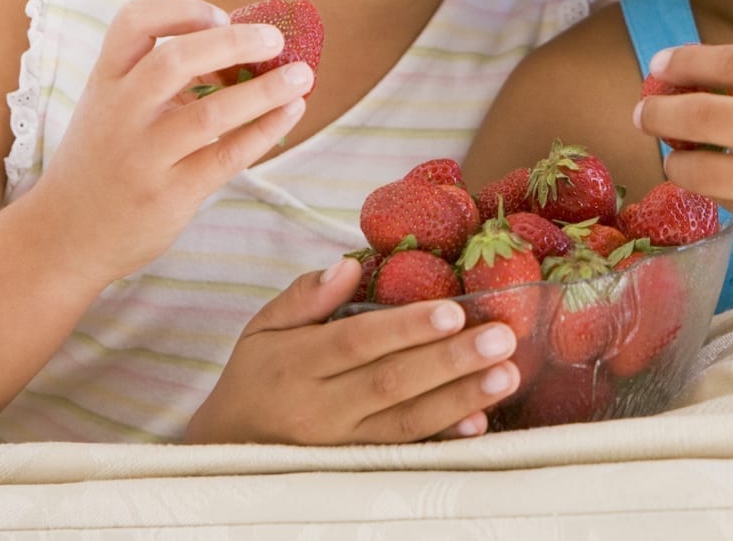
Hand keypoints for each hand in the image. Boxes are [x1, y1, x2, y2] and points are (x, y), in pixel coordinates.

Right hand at [31, 0, 314, 282]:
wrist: (64, 235)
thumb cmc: (103, 160)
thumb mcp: (112, 107)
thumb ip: (162, 79)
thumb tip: (243, 47)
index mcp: (105, 81)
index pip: (133, 22)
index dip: (182, 9)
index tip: (220, 15)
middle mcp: (119, 113)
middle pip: (174, 60)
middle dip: (233, 42)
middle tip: (275, 38)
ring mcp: (144, 155)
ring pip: (210, 113)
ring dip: (265, 90)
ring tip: (303, 76)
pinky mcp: (170, 193)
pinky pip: (227, 156)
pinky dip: (265, 129)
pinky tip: (291, 111)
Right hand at [183, 258, 522, 444]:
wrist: (227, 448)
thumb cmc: (257, 376)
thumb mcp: (263, 327)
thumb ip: (305, 296)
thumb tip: (349, 265)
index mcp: (296, 363)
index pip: (356, 343)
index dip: (404, 329)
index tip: (452, 311)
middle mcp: (319, 408)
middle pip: (390, 383)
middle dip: (449, 361)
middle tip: (499, 339)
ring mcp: (340, 445)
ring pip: (405, 422)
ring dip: (460, 399)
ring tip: (505, 375)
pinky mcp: (356, 468)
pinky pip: (404, 454)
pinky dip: (443, 441)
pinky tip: (478, 423)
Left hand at [635, 44, 732, 296]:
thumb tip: (707, 91)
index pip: (728, 63)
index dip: (682, 64)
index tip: (657, 69)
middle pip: (698, 115)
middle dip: (659, 114)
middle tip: (644, 114)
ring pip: (703, 171)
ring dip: (680, 164)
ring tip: (679, 160)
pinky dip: (727, 199)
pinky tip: (732, 194)